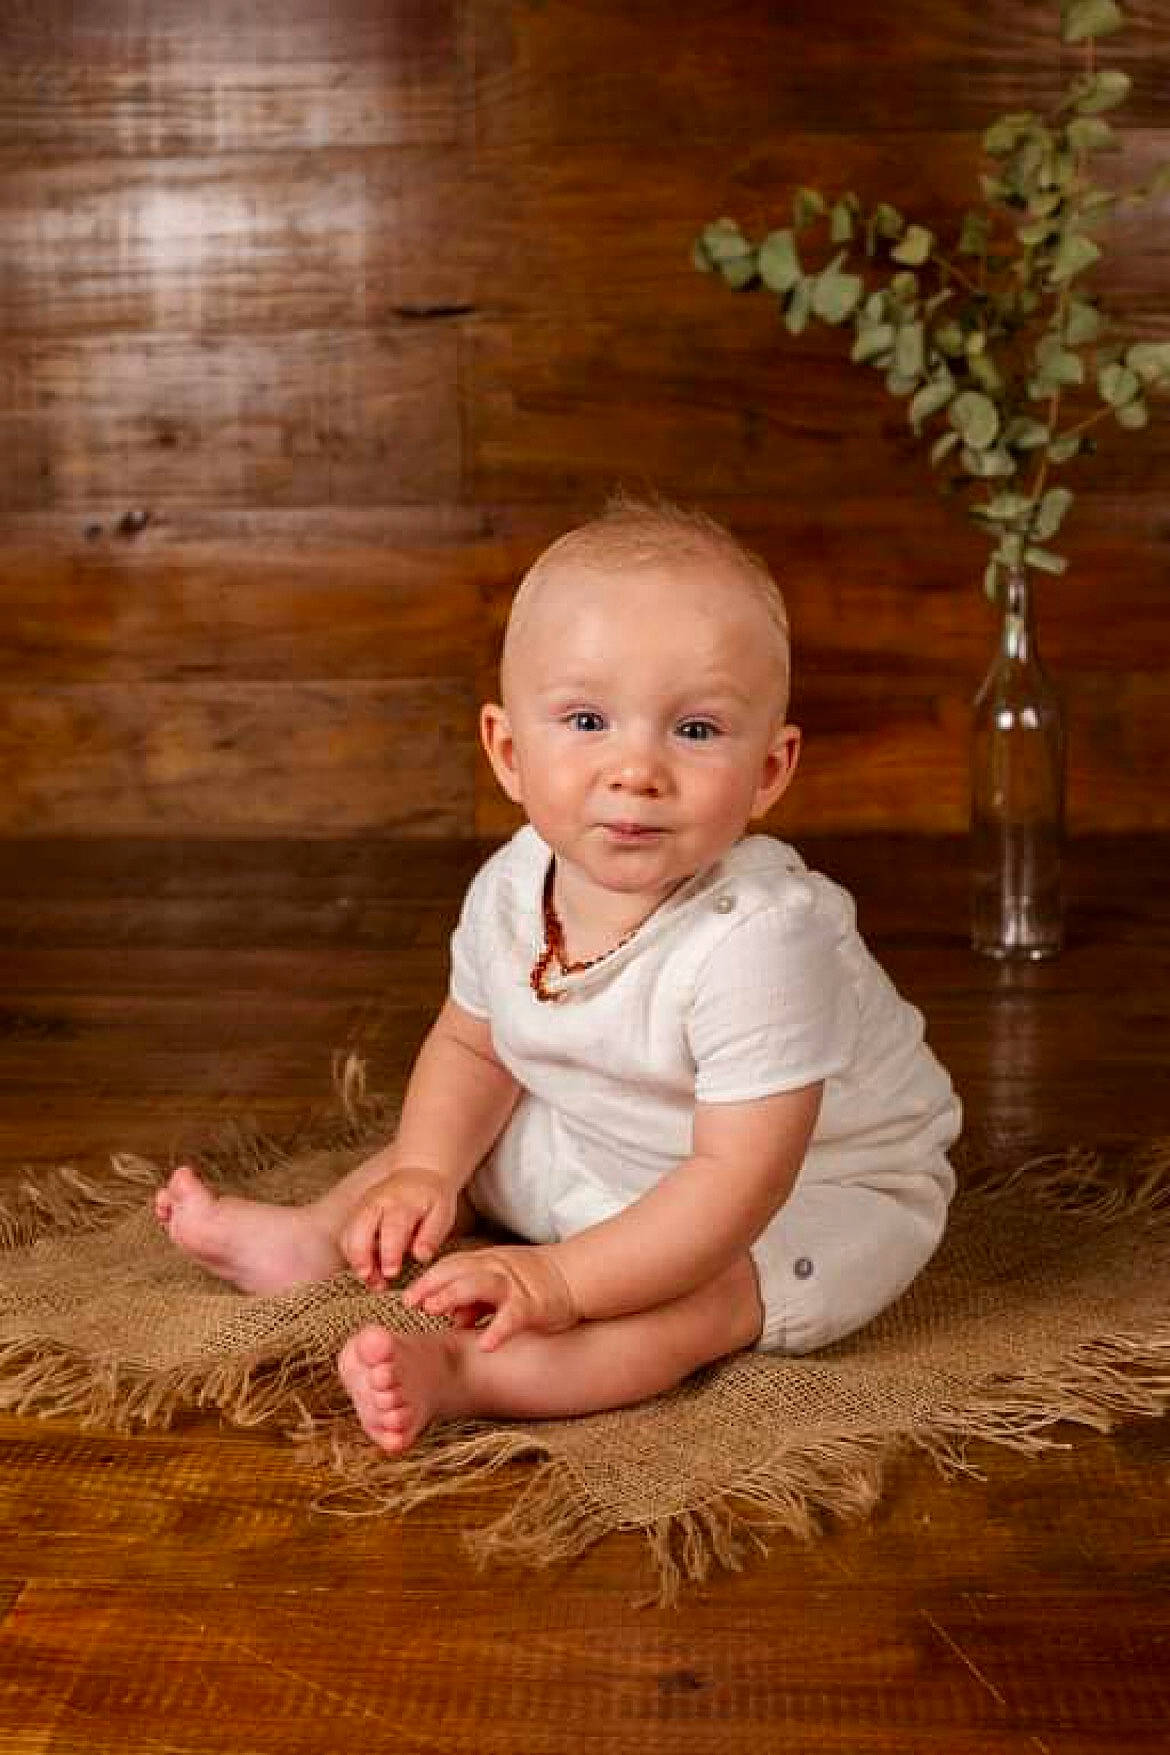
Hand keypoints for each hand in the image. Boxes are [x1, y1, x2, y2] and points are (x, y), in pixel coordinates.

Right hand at [340, 1166, 461, 1289]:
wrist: (420, 1172)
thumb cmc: (432, 1198)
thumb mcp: (442, 1214)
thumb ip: (431, 1236)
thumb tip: (421, 1256)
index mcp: (402, 1202)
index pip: (392, 1228)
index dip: (389, 1253)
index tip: (390, 1273)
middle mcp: (378, 1202)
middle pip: (360, 1228)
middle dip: (360, 1256)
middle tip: (368, 1279)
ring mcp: (363, 1206)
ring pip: (349, 1233)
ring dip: (355, 1260)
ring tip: (372, 1282)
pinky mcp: (356, 1212)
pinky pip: (346, 1235)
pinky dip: (351, 1256)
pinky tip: (367, 1270)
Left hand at [404, 1244, 577, 1350]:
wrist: (576, 1277)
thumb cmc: (535, 1283)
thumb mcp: (498, 1287)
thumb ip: (473, 1300)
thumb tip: (450, 1316)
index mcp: (487, 1262)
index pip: (450, 1266)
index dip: (427, 1280)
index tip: (408, 1298)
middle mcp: (497, 1269)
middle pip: (457, 1271)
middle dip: (432, 1286)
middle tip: (413, 1304)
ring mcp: (515, 1286)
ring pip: (479, 1284)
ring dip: (454, 1296)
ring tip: (435, 1313)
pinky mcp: (533, 1305)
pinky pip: (512, 1317)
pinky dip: (497, 1329)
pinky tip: (484, 1345)